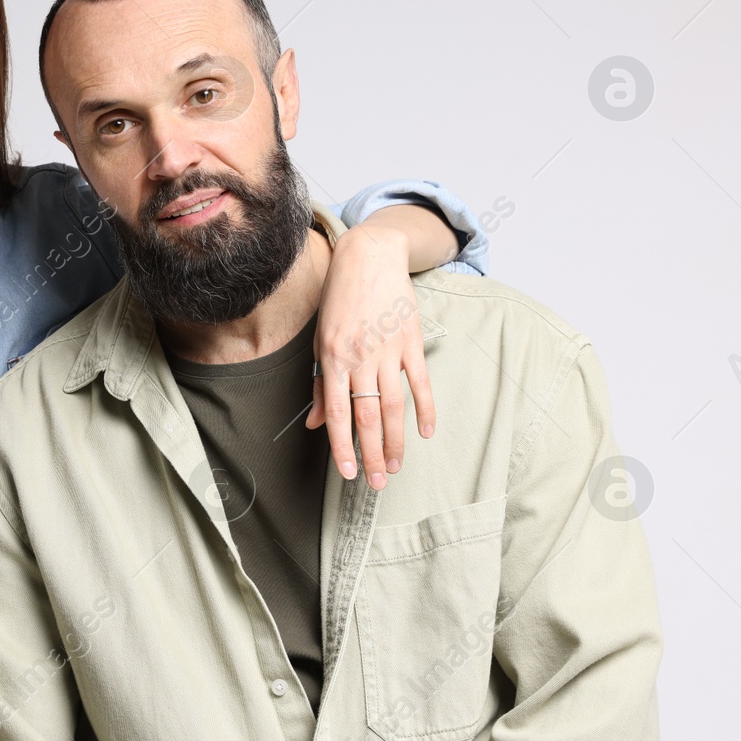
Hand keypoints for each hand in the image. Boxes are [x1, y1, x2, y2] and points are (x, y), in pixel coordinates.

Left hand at [307, 223, 436, 489]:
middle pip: (367, 417)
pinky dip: (425, 409)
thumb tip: (314, 423)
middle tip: (377, 483)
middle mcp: (359, 358)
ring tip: (396, 467)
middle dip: (372, 454)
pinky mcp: (410, 342)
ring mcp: (387, 351)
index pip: (337, 413)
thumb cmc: (338, 299)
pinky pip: (419, 382)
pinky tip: (425, 432)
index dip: (342, 447)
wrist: (368, 256)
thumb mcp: (319, 339)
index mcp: (332, 359)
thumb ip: (320, 383)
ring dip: (396, 440)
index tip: (349, 473)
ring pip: (393, 406)